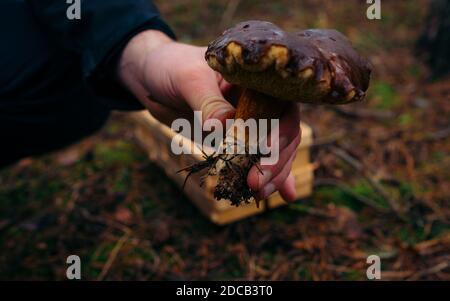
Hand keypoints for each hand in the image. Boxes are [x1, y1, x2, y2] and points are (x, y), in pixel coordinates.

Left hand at [118, 30, 300, 201]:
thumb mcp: (188, 78)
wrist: (152, 77)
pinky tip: (286, 196)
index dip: (280, 130)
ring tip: (260, 194)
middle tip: (256, 183)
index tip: (265, 151)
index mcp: (257, 80)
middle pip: (283, 133)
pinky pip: (256, 160)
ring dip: (273, 175)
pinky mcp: (236, 141)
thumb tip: (223, 127)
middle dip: (275, 161)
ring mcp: (249, 123)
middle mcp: (260, 102)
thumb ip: (207, 102)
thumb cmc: (172, 67)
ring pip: (274, 151)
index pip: (282, 105)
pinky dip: (272, 177)